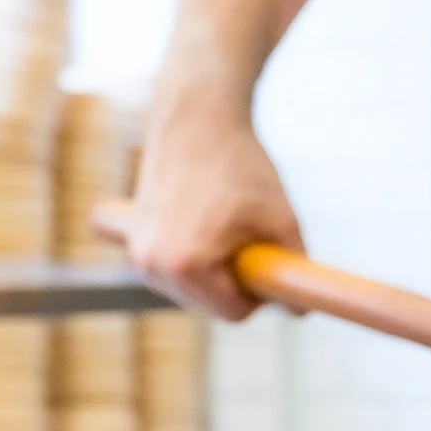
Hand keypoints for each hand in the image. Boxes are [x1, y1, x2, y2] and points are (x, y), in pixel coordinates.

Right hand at [125, 98, 303, 322]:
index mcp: (186, 266)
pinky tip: (199, 220)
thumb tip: (299, 313)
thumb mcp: (283, 221)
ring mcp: (136, 252)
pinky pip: (170, 269)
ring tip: (222, 224)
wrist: (196, 117)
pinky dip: (189, 257)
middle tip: (247, 236)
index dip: (260, 291)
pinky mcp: (130, 237)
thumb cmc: (242, 166)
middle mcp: (151, 265)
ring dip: (212, 272)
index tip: (267, 257)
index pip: (234, 313)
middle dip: (234, 282)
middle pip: (209, 307)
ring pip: (189, 292)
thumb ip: (294, 271)